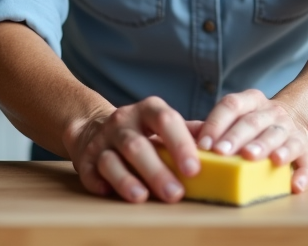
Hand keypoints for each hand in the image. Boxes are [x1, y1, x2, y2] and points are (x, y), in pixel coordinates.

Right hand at [65, 96, 201, 203]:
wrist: (94, 127)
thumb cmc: (143, 131)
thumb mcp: (164, 123)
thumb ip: (191, 132)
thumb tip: (222, 144)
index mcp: (148, 110)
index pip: (166, 121)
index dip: (180, 144)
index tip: (194, 169)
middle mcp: (123, 121)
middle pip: (137, 145)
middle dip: (156, 171)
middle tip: (175, 193)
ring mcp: (102, 140)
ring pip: (111, 159)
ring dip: (126, 180)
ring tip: (142, 197)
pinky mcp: (84, 159)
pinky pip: (89, 172)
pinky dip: (99, 183)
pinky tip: (108, 192)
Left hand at [195, 89, 307, 193]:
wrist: (297, 118)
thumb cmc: (254, 123)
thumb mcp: (237, 116)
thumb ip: (212, 126)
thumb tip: (179, 139)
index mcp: (250, 101)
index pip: (231, 106)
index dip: (216, 123)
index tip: (203, 144)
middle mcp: (271, 112)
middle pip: (252, 122)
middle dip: (236, 137)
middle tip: (221, 152)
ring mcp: (290, 129)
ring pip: (277, 136)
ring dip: (264, 147)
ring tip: (251, 158)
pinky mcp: (306, 148)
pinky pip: (306, 161)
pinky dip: (301, 173)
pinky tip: (294, 185)